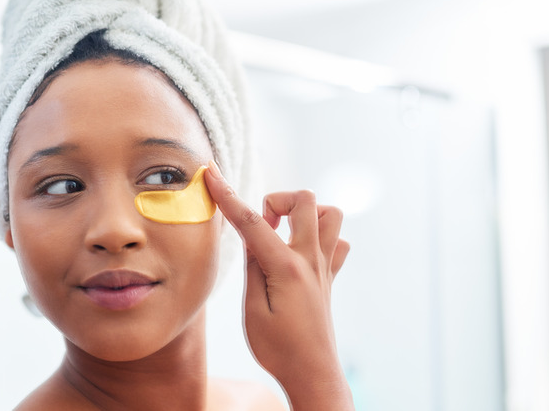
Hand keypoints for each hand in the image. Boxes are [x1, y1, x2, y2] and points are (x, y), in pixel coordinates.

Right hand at [204, 162, 353, 409]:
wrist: (312, 373)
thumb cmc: (278, 349)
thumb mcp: (252, 310)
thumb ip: (253, 267)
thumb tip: (252, 238)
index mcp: (286, 268)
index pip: (252, 221)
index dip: (227, 195)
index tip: (211, 174)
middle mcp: (311, 260)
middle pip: (306, 201)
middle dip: (277, 200)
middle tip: (262, 227)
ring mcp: (325, 267)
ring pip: (331, 215)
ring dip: (304, 213)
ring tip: (283, 233)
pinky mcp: (330, 277)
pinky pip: (337, 242)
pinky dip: (321, 236)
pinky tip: (300, 252)